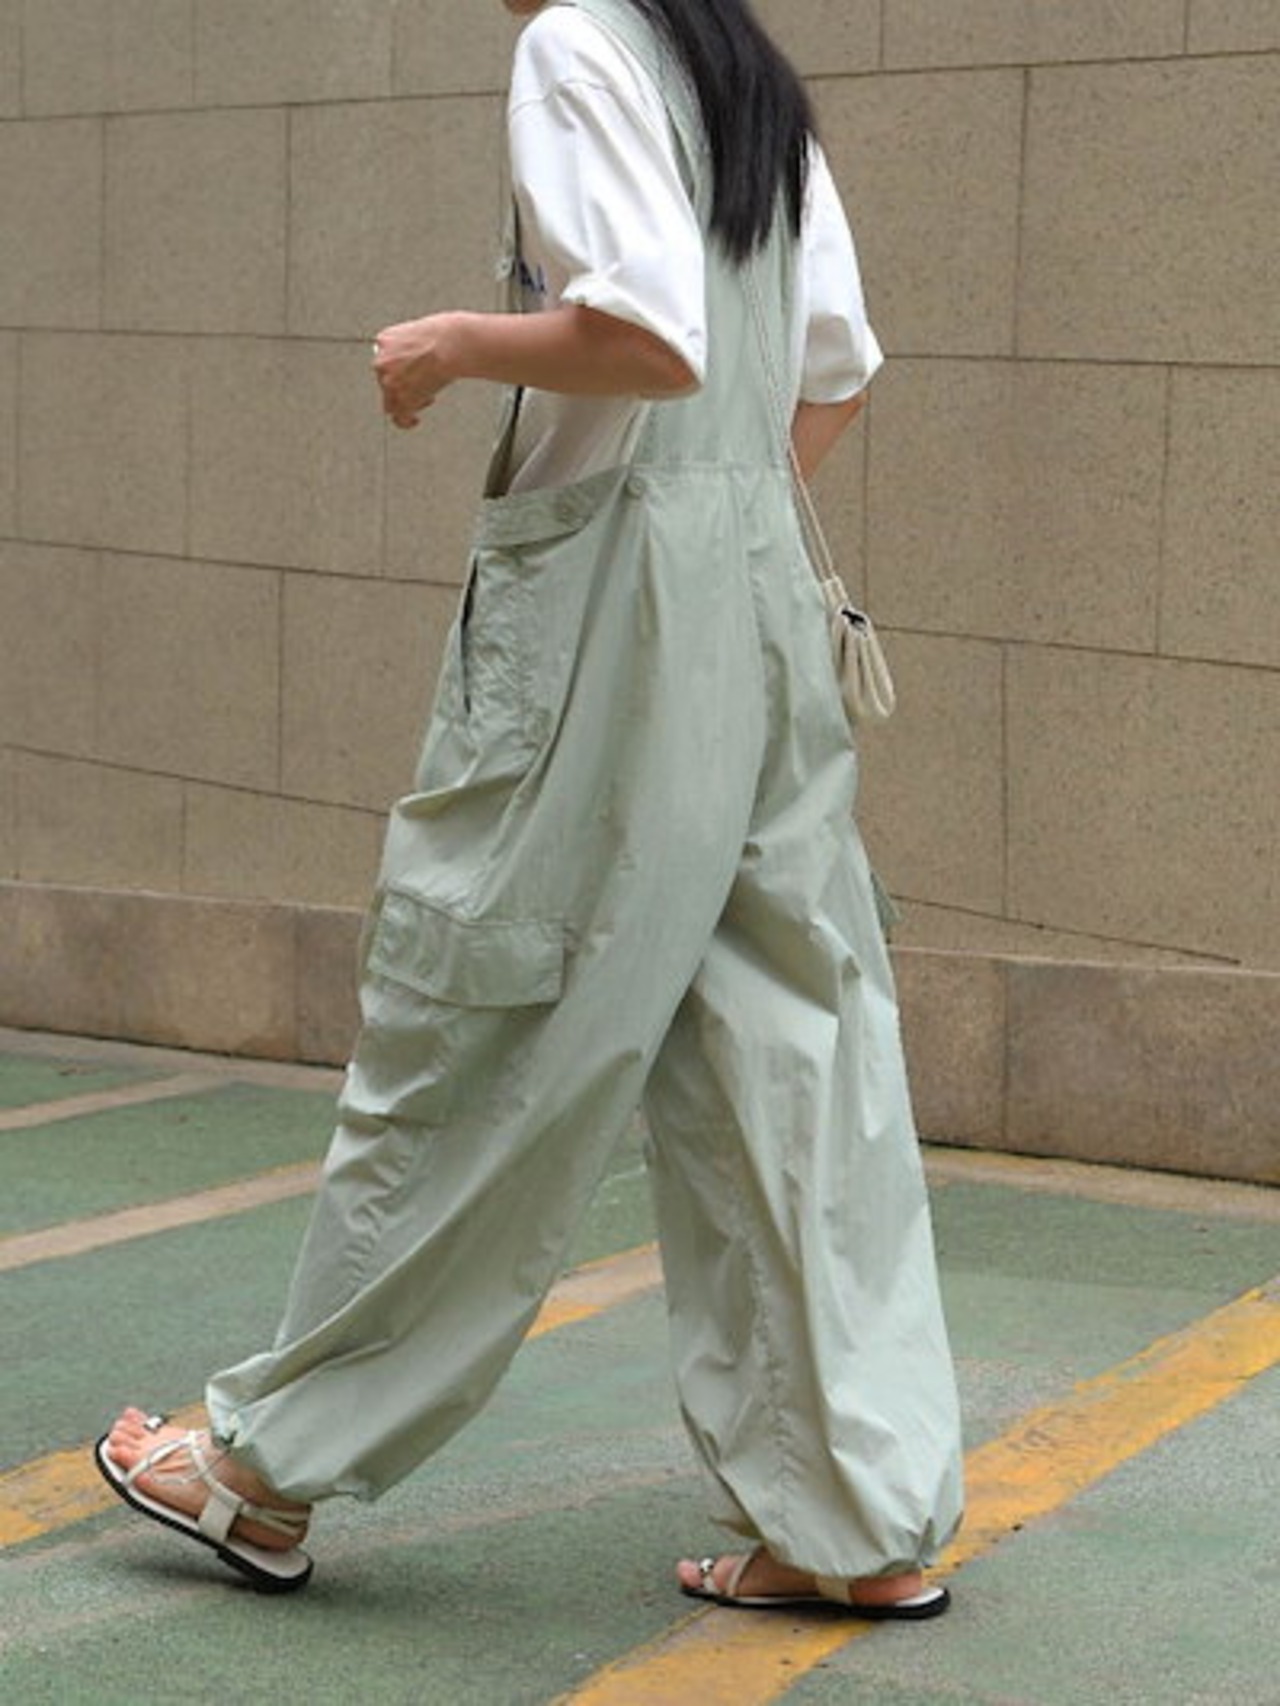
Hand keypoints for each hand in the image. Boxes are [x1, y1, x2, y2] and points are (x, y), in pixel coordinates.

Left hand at [372, 313, 461, 429]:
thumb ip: (411, 347)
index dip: (400, 369)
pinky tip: (415, 421)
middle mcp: (381, 361)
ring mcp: (390, 381)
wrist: (451, 345)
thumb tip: (417, 364)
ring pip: (390, 400)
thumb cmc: (446, 336)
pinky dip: (405, 421)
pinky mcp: (402, 399)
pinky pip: (399, 417)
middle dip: (405, 385)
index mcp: (384, 340)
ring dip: (406, 402)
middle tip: (426, 384)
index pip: (384, 361)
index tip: (414, 371)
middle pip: (386, 382)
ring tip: (426, 399)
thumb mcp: (420, 332)